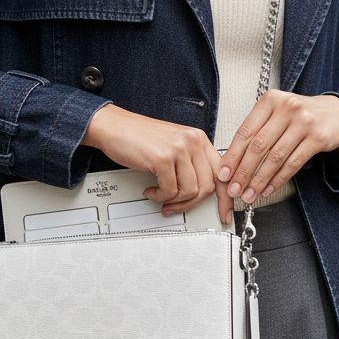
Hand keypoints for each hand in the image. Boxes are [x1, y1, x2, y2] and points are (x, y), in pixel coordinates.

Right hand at [83, 105, 230, 223]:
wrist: (114, 126)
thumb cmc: (139, 138)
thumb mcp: (173, 146)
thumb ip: (190, 164)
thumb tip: (202, 191)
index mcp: (198, 139)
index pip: (222, 172)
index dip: (225, 197)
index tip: (223, 212)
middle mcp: (192, 141)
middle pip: (207, 186)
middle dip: (191, 204)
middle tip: (176, 207)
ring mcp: (179, 149)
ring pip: (190, 191)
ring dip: (174, 201)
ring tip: (161, 197)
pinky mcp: (163, 158)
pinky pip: (170, 191)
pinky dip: (160, 197)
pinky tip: (151, 190)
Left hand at [217, 91, 338, 204]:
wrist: (336, 113)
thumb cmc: (300, 115)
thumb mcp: (277, 112)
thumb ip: (257, 130)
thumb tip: (232, 161)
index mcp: (271, 100)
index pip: (246, 131)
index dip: (232, 155)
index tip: (223, 174)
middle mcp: (287, 108)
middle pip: (259, 146)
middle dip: (243, 172)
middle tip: (234, 189)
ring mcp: (304, 122)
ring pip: (275, 157)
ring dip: (259, 180)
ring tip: (250, 194)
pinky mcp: (318, 138)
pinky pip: (293, 163)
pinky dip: (278, 179)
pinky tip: (268, 189)